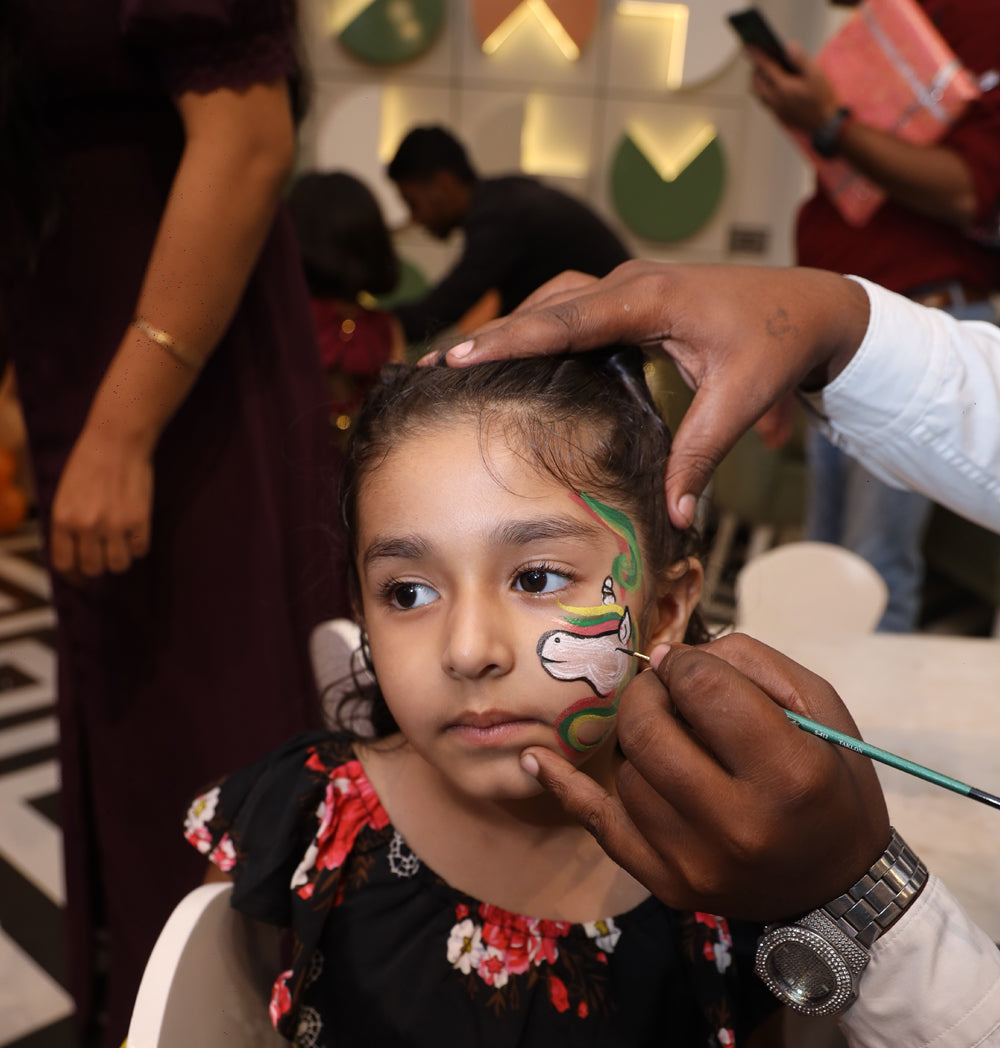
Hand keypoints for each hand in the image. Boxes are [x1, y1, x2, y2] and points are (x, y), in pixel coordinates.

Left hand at [50, 423, 152, 576]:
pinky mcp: (139, 521)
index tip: (81, 574)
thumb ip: (67, 525)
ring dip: (120, 558)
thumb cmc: (89, 463)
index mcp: (62, 518)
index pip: (65, 564)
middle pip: (94, 568)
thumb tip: (76, 555)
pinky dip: (138, 546)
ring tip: (121, 543)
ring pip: (118, 565)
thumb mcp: (65, 495)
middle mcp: (86, 525)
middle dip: (99, 565)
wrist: (117, 440)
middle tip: (104, 554)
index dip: (73, 574)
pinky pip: (140, 551)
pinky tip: (135, 532)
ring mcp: (114, 525)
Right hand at [437, 262, 869, 525]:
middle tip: (437, 364)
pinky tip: (512, 358)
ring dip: (510, 330)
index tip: (461, 356)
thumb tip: (674, 515)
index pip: (566, 319)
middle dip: (491, 334)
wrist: (811, 307)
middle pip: (545, 305)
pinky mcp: (631, 302)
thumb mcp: (742, 399)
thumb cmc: (777, 344)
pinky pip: (572, 311)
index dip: (511, 339)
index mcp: (652, 298)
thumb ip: (701, 455)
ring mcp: (629, 287)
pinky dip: (537, 330)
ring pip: (553, 303)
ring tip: (460, 362)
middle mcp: (631, 284)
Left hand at [521, 634, 890, 921]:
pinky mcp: (664, 884)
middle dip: (649, 694)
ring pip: (627, 770)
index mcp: (789, 775)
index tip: (693, 667)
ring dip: (641, 743)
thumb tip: (671, 654)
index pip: (704, 689)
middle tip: (665, 692)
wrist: (834, 888)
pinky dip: (564, 786)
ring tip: (673, 742)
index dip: (690, 664)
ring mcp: (694, 862)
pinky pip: (597, 823)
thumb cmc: (832, 786)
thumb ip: (749, 664)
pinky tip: (538, 758)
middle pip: (648, 729)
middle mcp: (737, 825)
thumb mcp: (821, 709)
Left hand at [748, 43, 837, 133]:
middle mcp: (775, 100)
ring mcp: (776, 109)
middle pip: (756, 81)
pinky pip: (765, 101)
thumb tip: (788, 46)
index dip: (756, 55)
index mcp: (783, 87)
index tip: (748, 45)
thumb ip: (800, 59)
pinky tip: (772, 84)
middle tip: (760, 57)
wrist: (826, 125)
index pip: (764, 67)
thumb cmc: (823, 99)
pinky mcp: (779, 116)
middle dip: (756, 68)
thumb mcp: (815, 74)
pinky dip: (764, 90)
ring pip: (758, 93)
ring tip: (764, 70)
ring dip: (758, 80)